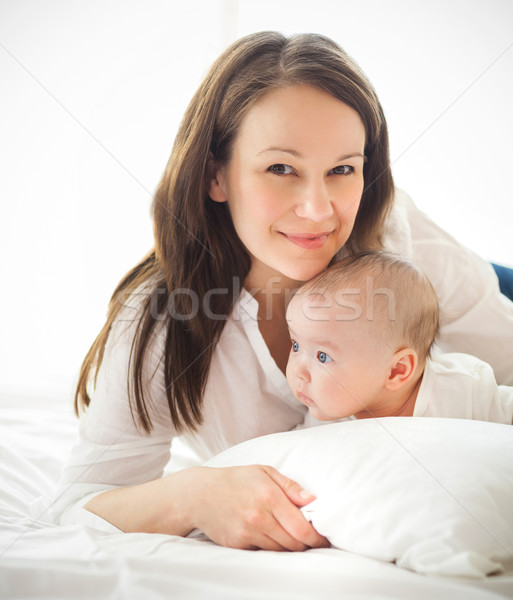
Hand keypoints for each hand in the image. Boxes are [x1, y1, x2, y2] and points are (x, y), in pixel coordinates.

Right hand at [187, 465, 329, 550]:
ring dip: (290, 547)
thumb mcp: (264, 472)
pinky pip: (263, 552)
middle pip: (294, 543)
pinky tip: (271, 537)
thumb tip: (313, 501)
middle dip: (307, 544)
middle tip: (313, 541)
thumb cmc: (236, 480)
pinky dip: (271, 548)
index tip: (324, 539)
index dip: (317, 538)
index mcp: (270, 495)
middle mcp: (260, 516)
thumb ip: (291, 486)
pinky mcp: (238, 544)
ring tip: (293, 538)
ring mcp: (248, 532)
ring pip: (281, 550)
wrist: (200, 494)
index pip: (302, 527)